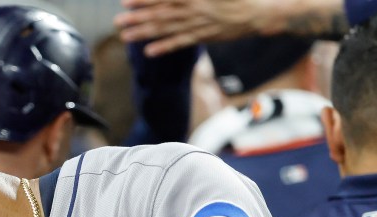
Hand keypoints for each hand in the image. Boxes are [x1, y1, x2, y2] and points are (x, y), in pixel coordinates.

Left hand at [114, 0, 276, 56]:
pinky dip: (165, 47)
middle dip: (137, 18)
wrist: (259, 11)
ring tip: (125, 36)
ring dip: (145, 33)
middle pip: (161, 14)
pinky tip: (148, 52)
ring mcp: (199, 24)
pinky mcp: (204, 37)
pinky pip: (181, 43)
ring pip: (167, 29)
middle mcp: (195, 9)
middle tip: (117, 22)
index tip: (126, 1)